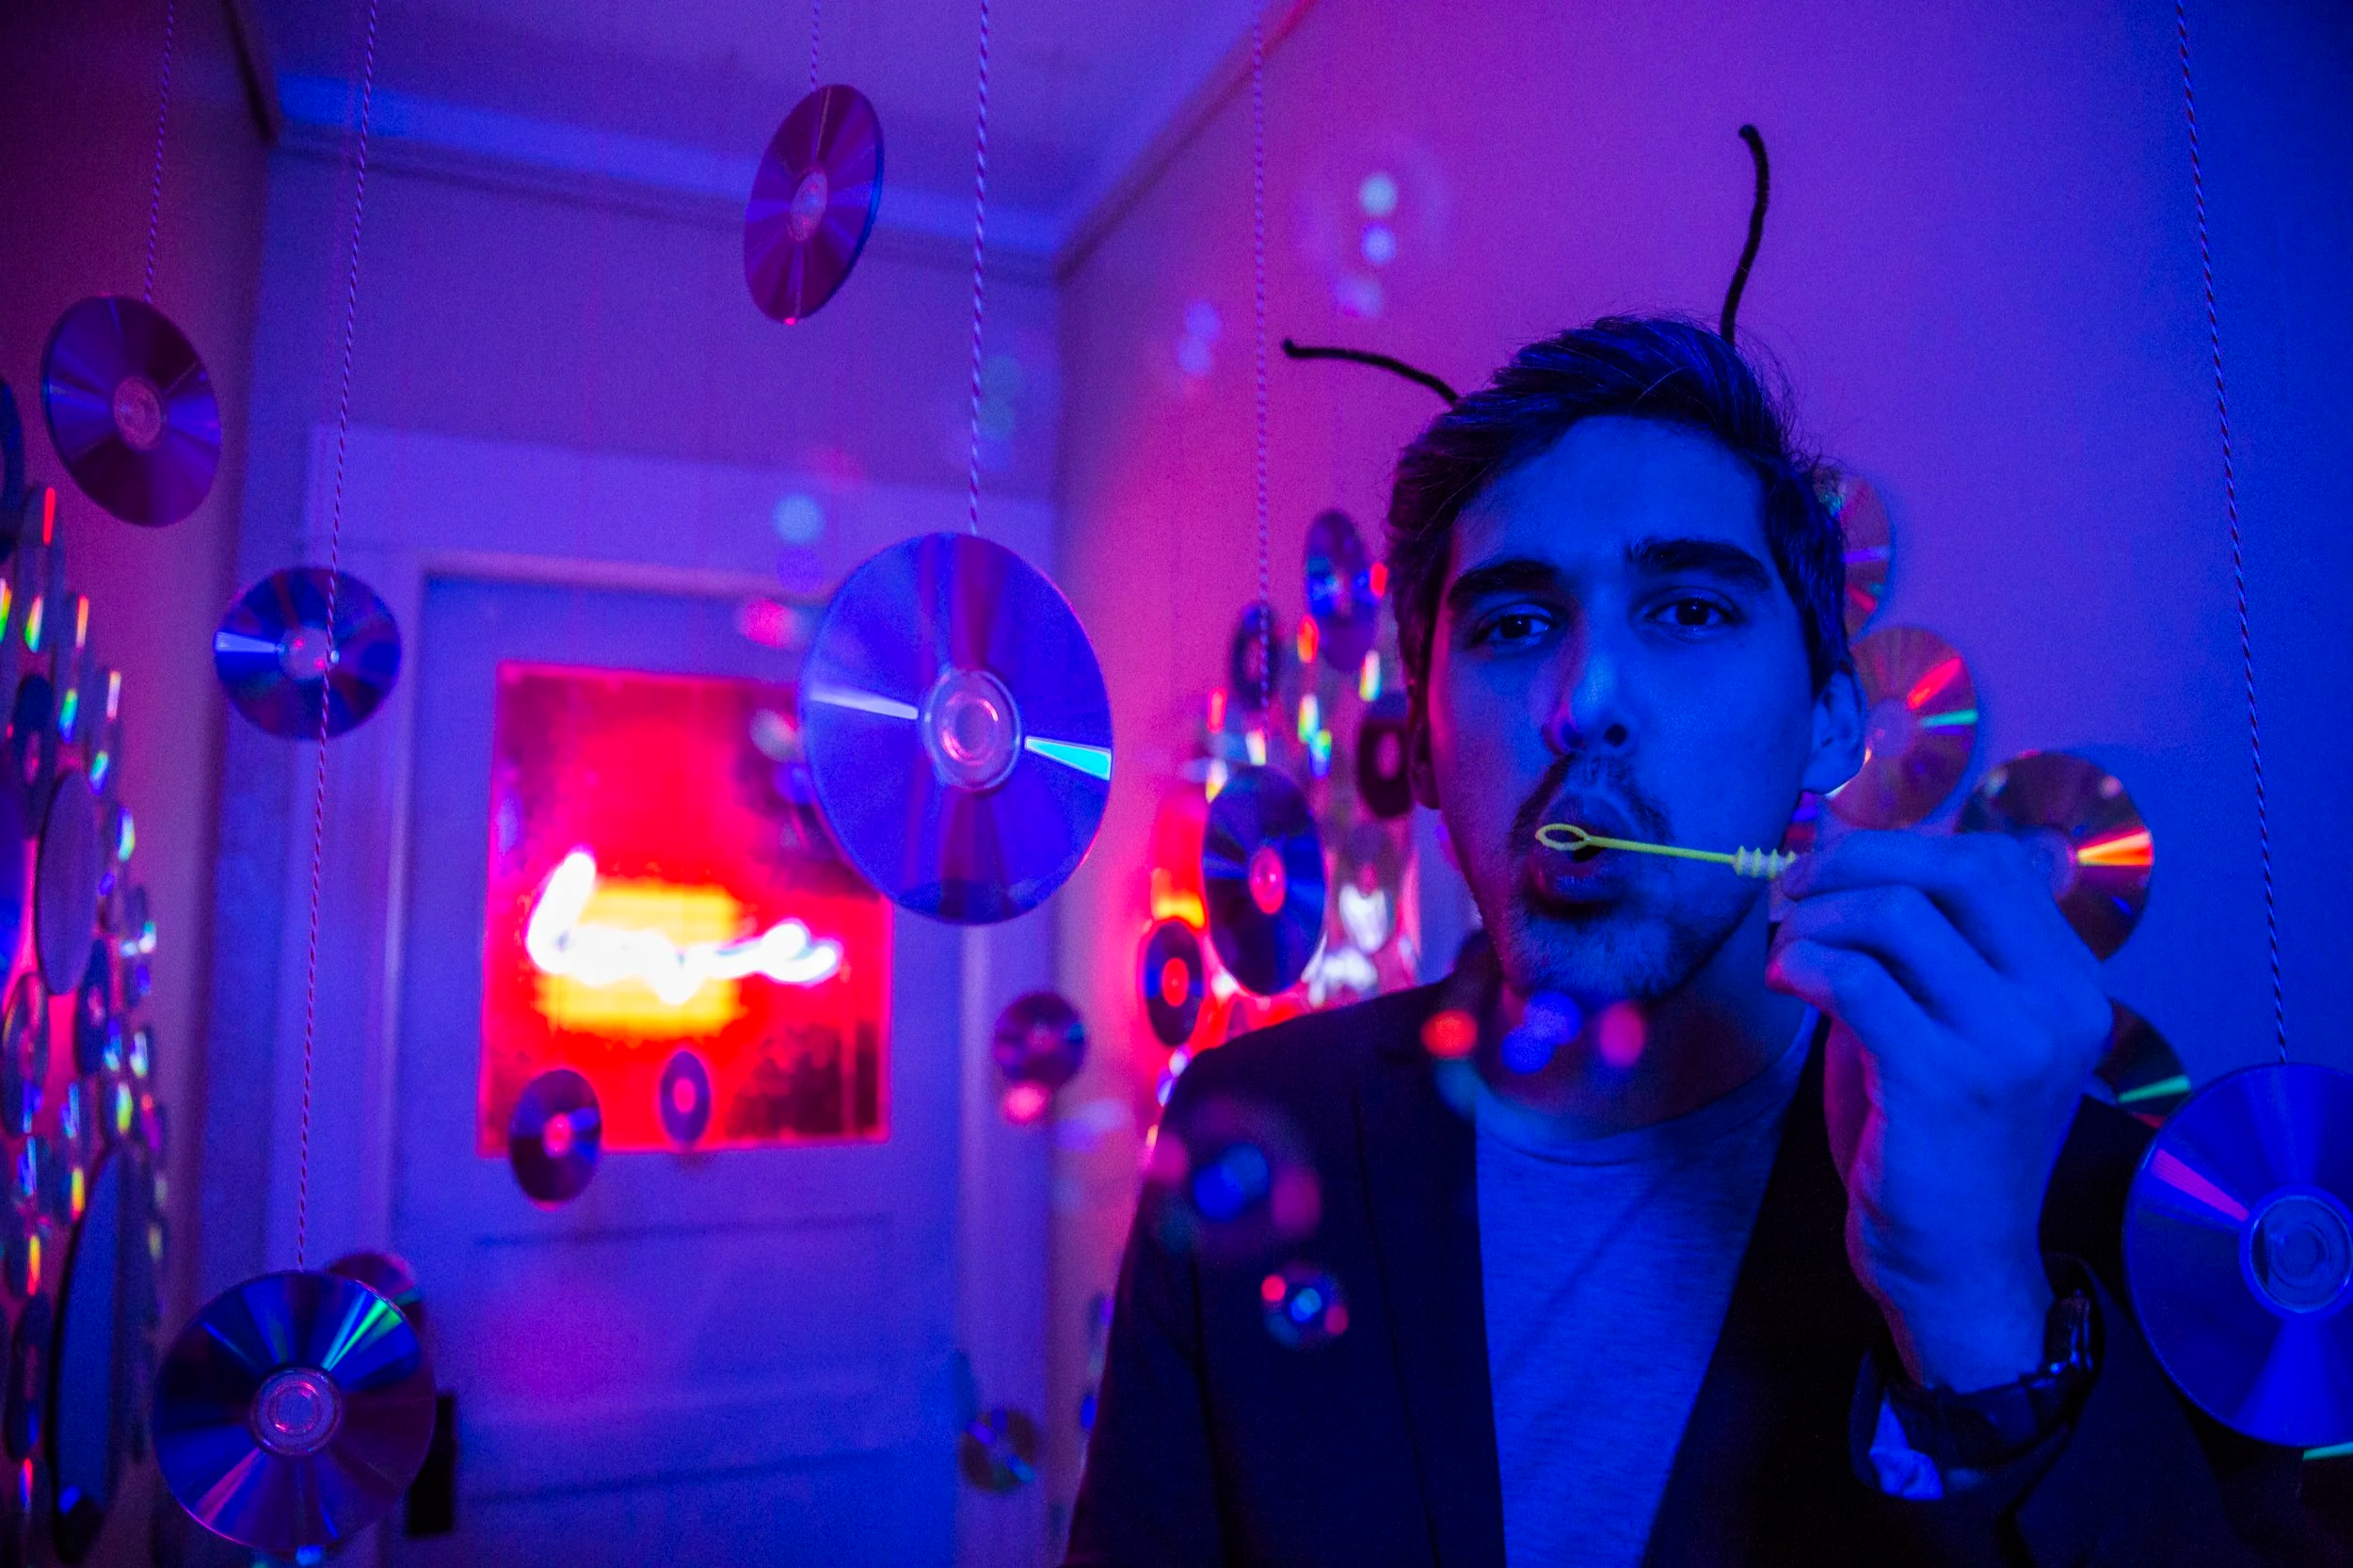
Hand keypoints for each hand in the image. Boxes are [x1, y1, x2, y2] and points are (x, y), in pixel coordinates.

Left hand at [1766, 829, 2110, 1390]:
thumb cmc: (1937, 1142)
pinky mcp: (1944, 1080)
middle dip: (1852, 862)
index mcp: (2069, 983)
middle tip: (1792, 891)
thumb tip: (1843, 850)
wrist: (1957, 1266)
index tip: (1832, 868)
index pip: (1992, 861)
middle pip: (1952, 869)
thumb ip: (1919, 948)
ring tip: (1786, 951)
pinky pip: (1854, 978)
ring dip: (1816, 919)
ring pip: (1895, 915)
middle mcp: (2056, 1005)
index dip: (1897, 847)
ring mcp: (2008, 1042)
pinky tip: (1785, 983)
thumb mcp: (1950, 1027)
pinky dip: (1801, 964)